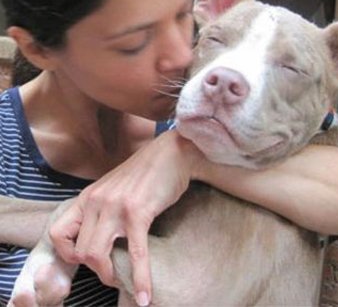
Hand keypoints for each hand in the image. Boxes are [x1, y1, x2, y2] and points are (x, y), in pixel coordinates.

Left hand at [49, 130, 202, 305]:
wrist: (172, 152)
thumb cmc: (147, 171)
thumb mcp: (115, 187)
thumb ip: (104, 208)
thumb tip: (104, 236)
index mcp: (89, 196)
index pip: (58, 233)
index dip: (68, 254)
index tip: (87, 259)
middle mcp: (97, 201)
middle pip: (80, 251)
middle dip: (96, 270)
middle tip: (113, 273)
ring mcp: (116, 207)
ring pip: (96, 255)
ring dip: (109, 276)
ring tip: (123, 282)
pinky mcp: (138, 212)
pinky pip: (135, 253)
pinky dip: (140, 278)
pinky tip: (145, 296)